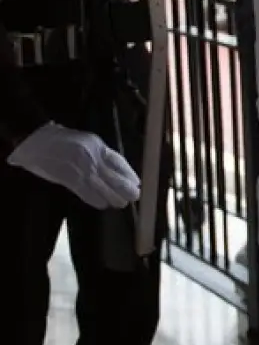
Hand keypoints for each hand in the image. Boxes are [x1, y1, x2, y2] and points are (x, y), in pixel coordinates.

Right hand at [6, 123, 140, 209]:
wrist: (36, 140)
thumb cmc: (60, 141)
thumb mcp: (86, 142)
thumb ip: (98, 154)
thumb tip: (112, 169)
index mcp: (98, 146)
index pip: (118, 161)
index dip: (129, 173)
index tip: (137, 182)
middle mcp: (92, 156)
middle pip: (114, 175)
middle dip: (125, 187)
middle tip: (134, 196)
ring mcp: (81, 167)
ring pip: (102, 186)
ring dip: (113, 196)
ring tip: (121, 203)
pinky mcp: (68, 177)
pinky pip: (85, 191)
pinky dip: (95, 199)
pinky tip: (103, 204)